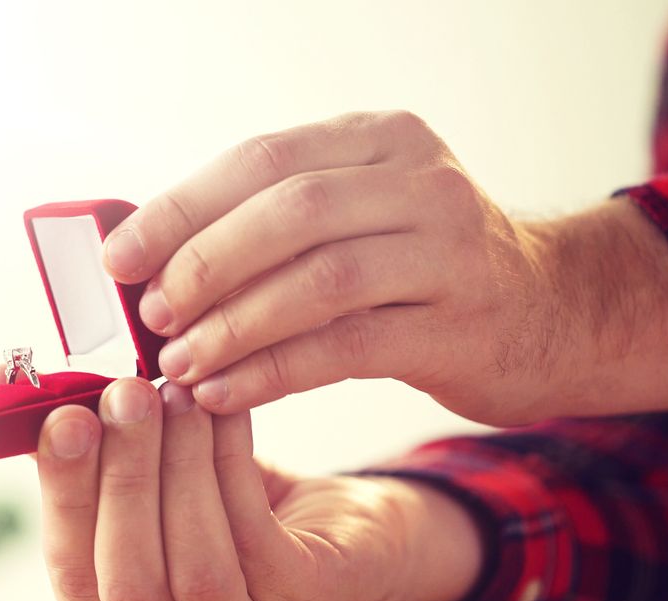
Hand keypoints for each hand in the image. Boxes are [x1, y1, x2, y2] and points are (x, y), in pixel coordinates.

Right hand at [34, 377, 479, 600]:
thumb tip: (13, 388)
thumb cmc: (225, 507)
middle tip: (128, 396)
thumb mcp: (148, 484)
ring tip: (177, 395)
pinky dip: (232, 464)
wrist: (337, 534)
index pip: (70, 574)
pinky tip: (224, 413)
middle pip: (127, 583)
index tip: (66, 418)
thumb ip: (87, 451)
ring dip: (180, 466)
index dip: (64, 496)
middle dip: (123, 479)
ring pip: (195, 566)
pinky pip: (256, 537)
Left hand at [101, 111, 667, 424]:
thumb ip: (272, 226)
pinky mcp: (460, 327)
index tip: (118, 257)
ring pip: (318, 282)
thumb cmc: (419, 268)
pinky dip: (272, 372)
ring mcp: (449, 253)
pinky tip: (223, 394)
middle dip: (203, 264)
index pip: (262, 159)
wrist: (549, 312)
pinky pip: (345, 348)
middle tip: (149, 313)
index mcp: (381, 140)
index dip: (181, 208)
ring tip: (178, 362)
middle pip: (289, 211)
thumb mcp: (360, 216)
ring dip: (232, 325)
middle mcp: (421, 184)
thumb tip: (146, 259)